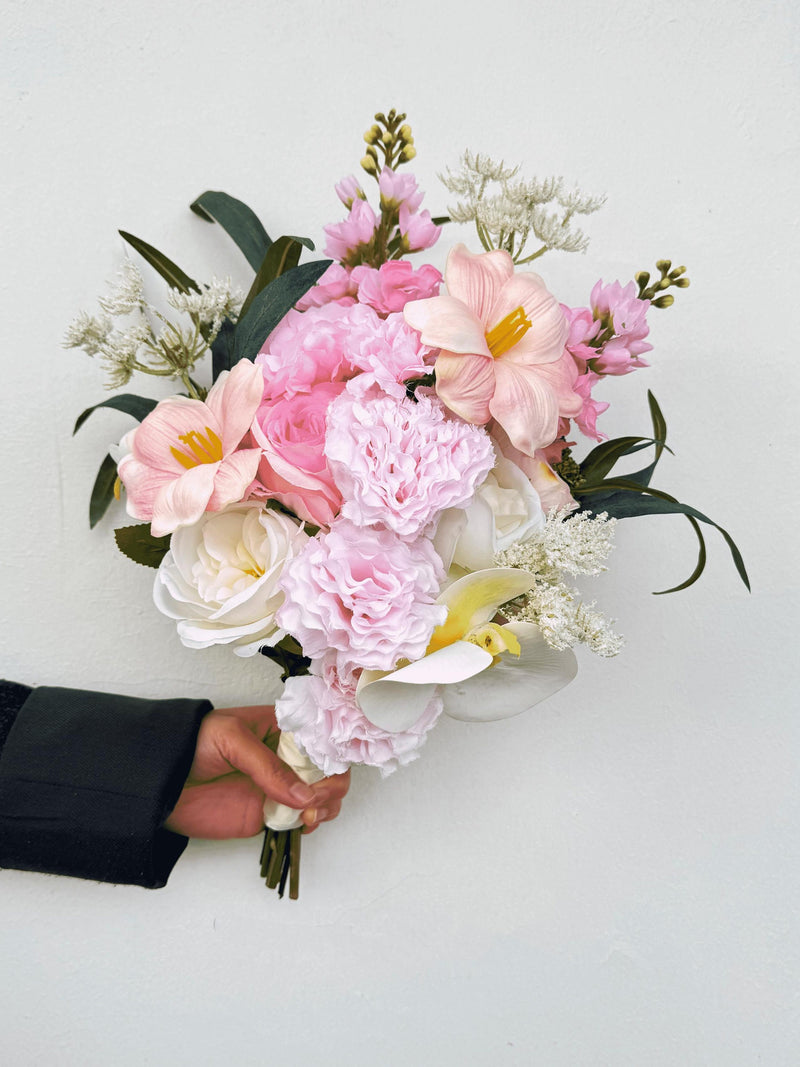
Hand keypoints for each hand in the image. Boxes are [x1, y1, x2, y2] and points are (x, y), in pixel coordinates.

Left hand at [163, 705, 349, 838]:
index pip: (322, 737)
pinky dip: (311, 824)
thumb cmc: (192, 743)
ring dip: (327, 805)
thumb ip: (267, 766)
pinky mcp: (267, 815)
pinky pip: (300, 821)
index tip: (328, 768)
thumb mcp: (231, 739)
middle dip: (333, 784)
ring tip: (310, 813)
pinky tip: (304, 823)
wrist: (157, 782)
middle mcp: (286, 758)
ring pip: (322, 797)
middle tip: (315, 797)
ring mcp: (279, 788)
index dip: (334, 752)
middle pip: (329, 769)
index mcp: (282, 729)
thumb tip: (305, 796)